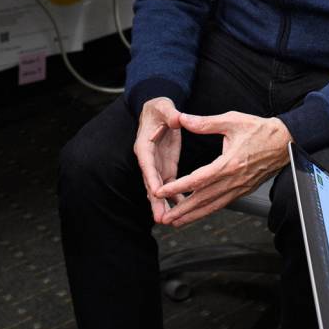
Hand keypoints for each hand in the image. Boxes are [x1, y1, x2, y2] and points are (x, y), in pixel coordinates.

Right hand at [133, 97, 184, 224]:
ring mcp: (157, 166)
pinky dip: (176, 197)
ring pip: (160, 189)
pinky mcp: (167, 168)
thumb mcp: (164, 107)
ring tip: (169, 221)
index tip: (156, 192)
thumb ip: (171, 113)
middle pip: (151, 183)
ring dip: (164, 204)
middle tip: (160, 218)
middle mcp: (149, 159)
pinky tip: (184, 209)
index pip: (147, 164)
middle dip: (155, 201)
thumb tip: (178, 118)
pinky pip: (171, 185)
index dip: (151, 178)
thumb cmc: (159, 108)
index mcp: (144, 146)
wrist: (159, 111)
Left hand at [156, 111, 290, 227]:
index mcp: (230, 163)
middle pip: (203, 199)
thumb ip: (205, 123)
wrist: (286, 141)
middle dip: (182, 210)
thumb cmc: (261, 130)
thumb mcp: (232, 120)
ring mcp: (240, 187)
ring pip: (213, 206)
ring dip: (193, 215)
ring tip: (176, 221)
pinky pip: (223, 204)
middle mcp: (234, 180)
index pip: (198, 179)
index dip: (178, 187)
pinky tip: (197, 214)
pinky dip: (208, 211)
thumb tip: (183, 119)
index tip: (162, 191)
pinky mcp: (244, 190)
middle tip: (165, 217)